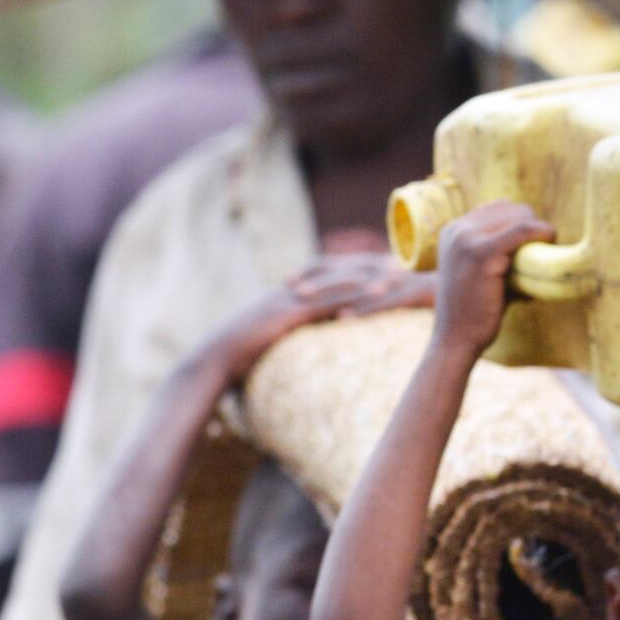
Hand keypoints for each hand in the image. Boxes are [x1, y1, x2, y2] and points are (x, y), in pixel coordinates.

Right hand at [194, 252, 430, 389]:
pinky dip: (353, 292)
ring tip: (400, 272)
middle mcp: (292, 288)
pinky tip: (378, 291)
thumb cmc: (241, 357)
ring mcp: (290, 297)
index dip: (358, 266)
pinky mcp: (289, 311)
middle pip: (339, 266)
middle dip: (371, 261)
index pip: (329, 270)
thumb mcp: (272, 341)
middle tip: (404, 261)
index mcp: (289, 292)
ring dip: (370, 272)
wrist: (216, 358)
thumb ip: (294, 336)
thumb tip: (314, 345)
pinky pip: (327, 298)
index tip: (385, 265)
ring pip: (337, 278)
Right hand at [430, 200, 557, 358]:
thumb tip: (542, 235)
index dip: (523, 224)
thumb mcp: (479, 272)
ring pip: (520, 216)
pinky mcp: (482, 253)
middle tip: (536, 260)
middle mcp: (457, 229)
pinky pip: (522, 230)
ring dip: (538, 235)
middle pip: (513, 209)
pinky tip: (549, 245)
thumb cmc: (474, 311)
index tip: (531, 249)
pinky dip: (541, 234)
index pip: (501, 207)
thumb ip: (500, 251)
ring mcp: (466, 239)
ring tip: (537, 263)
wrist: (455, 340)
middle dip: (532, 230)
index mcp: (453, 230)